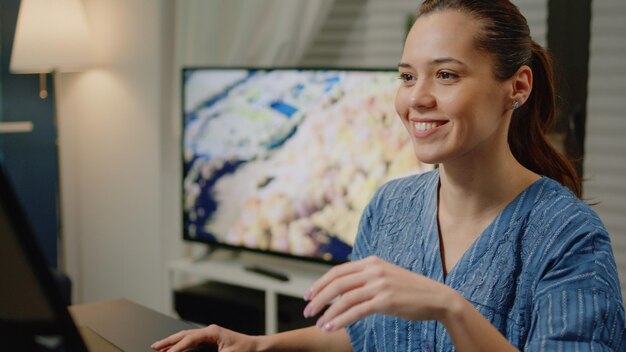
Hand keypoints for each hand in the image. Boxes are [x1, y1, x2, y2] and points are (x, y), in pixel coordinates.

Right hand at [151, 324, 257, 351]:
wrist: (258, 347)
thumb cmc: (245, 350)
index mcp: (212, 332)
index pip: (189, 339)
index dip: (176, 347)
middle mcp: (210, 330)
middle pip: (184, 334)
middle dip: (168, 341)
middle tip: (154, 346)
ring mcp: (210, 334)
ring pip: (186, 336)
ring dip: (173, 341)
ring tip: (160, 347)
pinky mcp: (212, 339)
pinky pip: (192, 340)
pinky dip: (182, 343)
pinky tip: (176, 347)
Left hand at [303, 256, 458, 331]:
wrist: (437, 297)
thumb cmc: (410, 290)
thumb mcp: (386, 276)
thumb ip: (366, 278)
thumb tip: (342, 288)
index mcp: (371, 262)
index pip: (337, 271)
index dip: (320, 283)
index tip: (308, 295)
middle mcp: (373, 270)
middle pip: (336, 283)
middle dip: (318, 298)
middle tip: (307, 310)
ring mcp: (379, 285)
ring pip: (343, 299)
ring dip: (327, 313)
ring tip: (318, 324)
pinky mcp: (385, 301)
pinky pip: (356, 311)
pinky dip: (340, 320)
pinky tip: (331, 327)